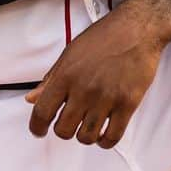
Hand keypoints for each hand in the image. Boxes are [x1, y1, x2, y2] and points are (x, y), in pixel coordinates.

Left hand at [26, 0, 168, 148]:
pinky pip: (112, 137)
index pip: (42, 112)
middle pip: (63, 130)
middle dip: (63, 131)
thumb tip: (32, 99)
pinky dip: (105, 141)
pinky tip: (104, 134)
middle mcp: (84, 89)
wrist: (137, 29)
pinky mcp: (127, 104)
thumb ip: (50, 79)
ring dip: (85, 136)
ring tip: (88, 126)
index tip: (39, 131)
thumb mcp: (70, 53)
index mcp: (66, 76)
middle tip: (70, 123)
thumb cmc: (104, 38)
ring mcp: (106, 98)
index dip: (37, 127)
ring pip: (87, 137)